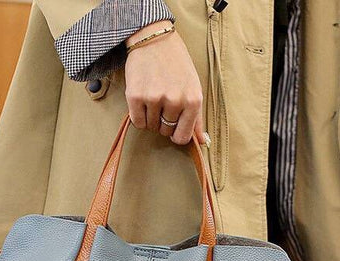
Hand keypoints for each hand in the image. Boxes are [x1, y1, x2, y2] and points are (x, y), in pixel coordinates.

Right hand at [124, 20, 205, 144]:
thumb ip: (197, 117)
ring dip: (150, 117)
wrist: (154, 39)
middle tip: (162, 100)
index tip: (173, 125)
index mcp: (193, 100)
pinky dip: (138, 115)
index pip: (182, 137)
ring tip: (153, 96)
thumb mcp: (193, 88)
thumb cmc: (177, 65)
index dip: (176, 134)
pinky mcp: (136, 96)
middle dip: (162, 121)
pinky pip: (137, 122)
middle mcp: (175, 101)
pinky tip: (143, 98)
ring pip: (151, 127)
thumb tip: (202, 142)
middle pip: (165, 131)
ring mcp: (155, 98)